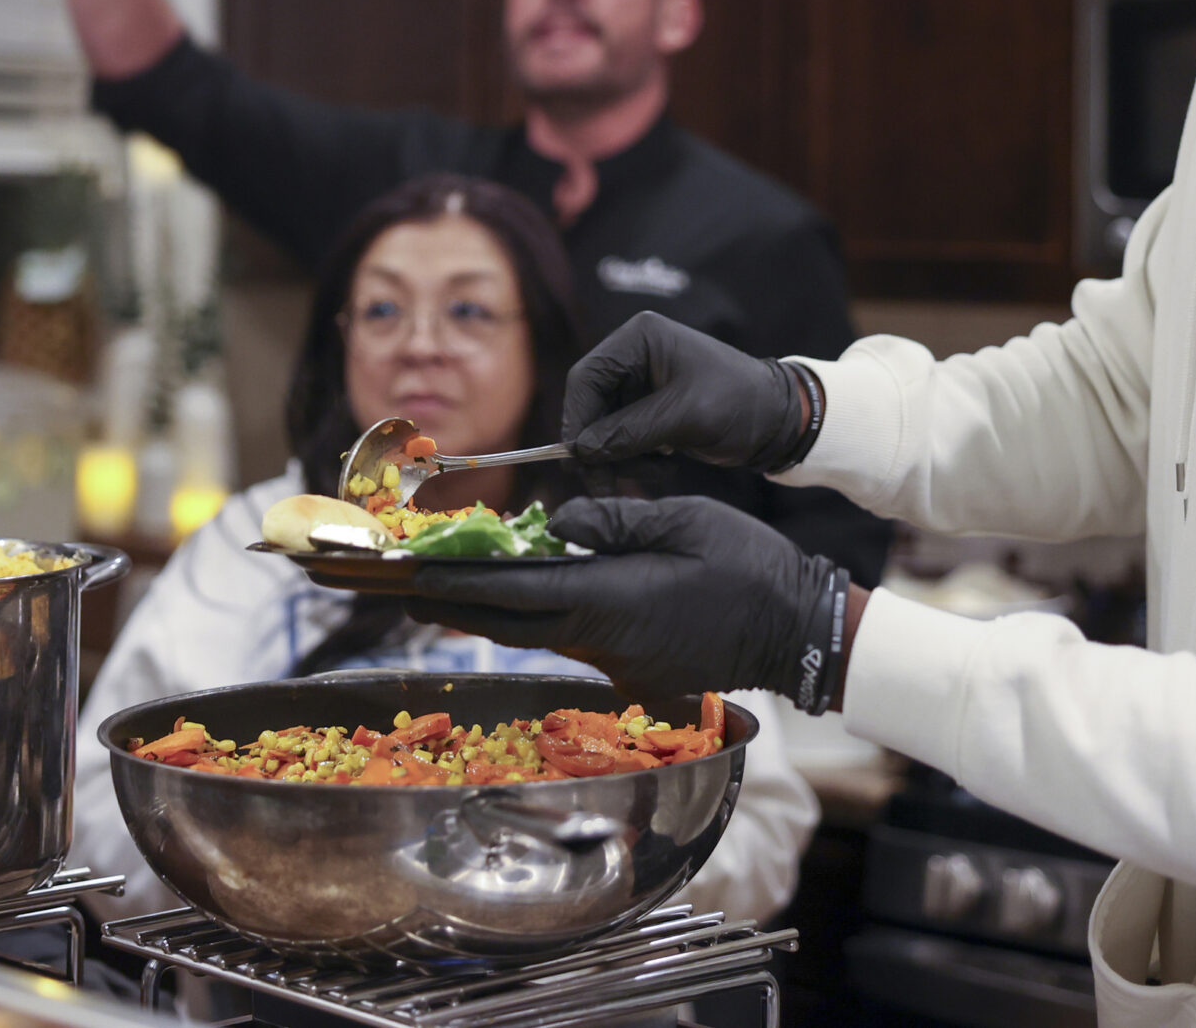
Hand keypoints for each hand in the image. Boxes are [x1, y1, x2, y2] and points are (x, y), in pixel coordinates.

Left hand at [405, 496, 851, 713]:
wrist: (797, 632)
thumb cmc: (750, 566)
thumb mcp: (687, 520)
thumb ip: (616, 520)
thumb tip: (559, 522)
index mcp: (611, 601)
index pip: (515, 592)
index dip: (457, 583)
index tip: (408, 574)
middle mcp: (602, 642)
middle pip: (508, 624)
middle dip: (448, 605)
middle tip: (398, 588)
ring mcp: (615, 667)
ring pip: (533, 635)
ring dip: (485, 614)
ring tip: (435, 590)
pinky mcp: (629, 675)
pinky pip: (566, 644)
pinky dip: (529, 621)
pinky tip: (511, 603)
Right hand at [564, 311, 812, 471]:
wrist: (779, 422)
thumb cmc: (739, 405)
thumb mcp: (684, 418)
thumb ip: (629, 433)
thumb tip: (581, 451)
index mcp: (641, 339)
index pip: (586, 377)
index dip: (577, 418)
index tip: (578, 458)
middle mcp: (635, 356)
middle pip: (590, 404)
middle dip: (597, 446)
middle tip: (602, 484)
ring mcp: (640, 383)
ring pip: (603, 427)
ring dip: (619, 457)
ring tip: (654, 474)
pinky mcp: (648, 410)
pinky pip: (621, 438)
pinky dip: (634, 459)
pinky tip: (663, 467)